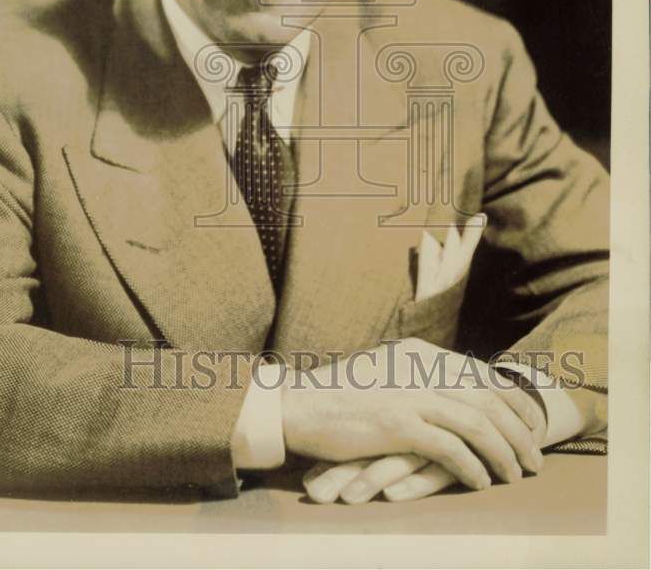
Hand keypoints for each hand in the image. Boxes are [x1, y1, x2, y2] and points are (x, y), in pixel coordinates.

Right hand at [283, 339, 546, 498]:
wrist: (300, 405)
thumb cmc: (338, 395)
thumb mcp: (384, 373)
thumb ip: (415, 378)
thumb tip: (449, 394)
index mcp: (418, 352)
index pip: (480, 374)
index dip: (512, 402)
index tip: (530, 426)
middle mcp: (420, 368)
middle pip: (486, 399)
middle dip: (518, 431)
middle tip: (534, 457)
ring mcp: (409, 395)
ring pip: (476, 424)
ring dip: (503, 453)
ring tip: (515, 475)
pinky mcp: (398, 424)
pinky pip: (450, 449)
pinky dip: (472, 467)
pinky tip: (480, 482)